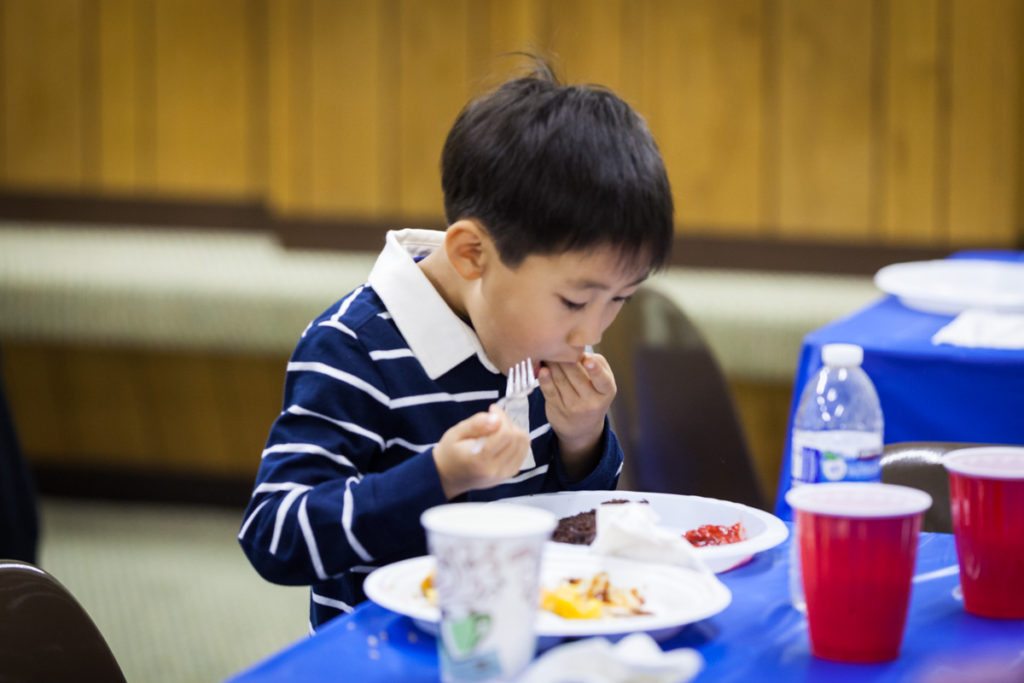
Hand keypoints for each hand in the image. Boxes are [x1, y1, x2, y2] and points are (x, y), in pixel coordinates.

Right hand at [433, 404, 530, 498]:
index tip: (492, 409)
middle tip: (495, 418)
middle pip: (517, 438)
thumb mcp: (455, 433)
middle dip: (509, 422)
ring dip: (515, 431)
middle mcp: (495, 470)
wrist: (448, 476)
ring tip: (499, 428)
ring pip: (524, 445)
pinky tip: (504, 438)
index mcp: (480, 460)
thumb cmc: (450, 452)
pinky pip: (523, 453)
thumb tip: (496, 419)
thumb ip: (476, 424)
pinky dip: (517, 441)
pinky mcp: (509, 475)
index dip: (502, 417)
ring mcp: (504, 474)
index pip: (505, 434)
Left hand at [538, 351, 615, 472]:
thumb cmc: (593, 395)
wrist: (582, 428)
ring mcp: (573, 407)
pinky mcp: (557, 409)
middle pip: (576, 374)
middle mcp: (591, 401)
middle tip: (558, 344)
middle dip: (565, 357)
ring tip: (549, 352)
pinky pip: (549, 391)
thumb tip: (578, 351)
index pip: (603, 380)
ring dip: (553, 364)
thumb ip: (596, 364)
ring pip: (561, 380)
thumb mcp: (603, 383)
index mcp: (607, 391)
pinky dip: (544, 379)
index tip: (587, 360)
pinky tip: (542, 369)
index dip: (595, 370)